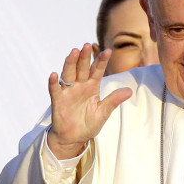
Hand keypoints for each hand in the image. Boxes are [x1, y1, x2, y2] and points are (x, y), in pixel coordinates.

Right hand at [47, 43, 131, 158]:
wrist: (74, 138)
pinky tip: (54, 75)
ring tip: (73, 52)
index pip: (97, 70)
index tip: (108, 51)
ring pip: (68, 74)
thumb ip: (113, 100)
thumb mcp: (103, 112)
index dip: (101, 61)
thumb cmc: (88, 124)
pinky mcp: (58, 101)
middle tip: (87, 45)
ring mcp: (68, 92)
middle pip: (81, 68)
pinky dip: (54, 83)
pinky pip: (55, 90)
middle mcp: (79, 86)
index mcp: (92, 86)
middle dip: (84, 57)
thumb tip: (129, 90)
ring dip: (70, 63)